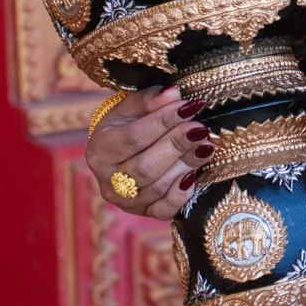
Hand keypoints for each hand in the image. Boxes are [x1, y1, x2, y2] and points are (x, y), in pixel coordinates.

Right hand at [86, 84, 213, 219]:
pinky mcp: (143, 213)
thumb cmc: (127, 125)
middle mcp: (108, 180)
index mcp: (100, 150)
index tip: (188, 107)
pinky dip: (180, 194)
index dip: (163, 123)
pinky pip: (164, 210)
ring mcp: (125, 201)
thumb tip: (173, 93)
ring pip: (157, 187)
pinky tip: (194, 175)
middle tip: (200, 128)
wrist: (121, 152)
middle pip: (145, 166)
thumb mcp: (131, 107)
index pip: (133, 138)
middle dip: (176, 145)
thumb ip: (150, 99)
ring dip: (185, 164)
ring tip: (205, 145)